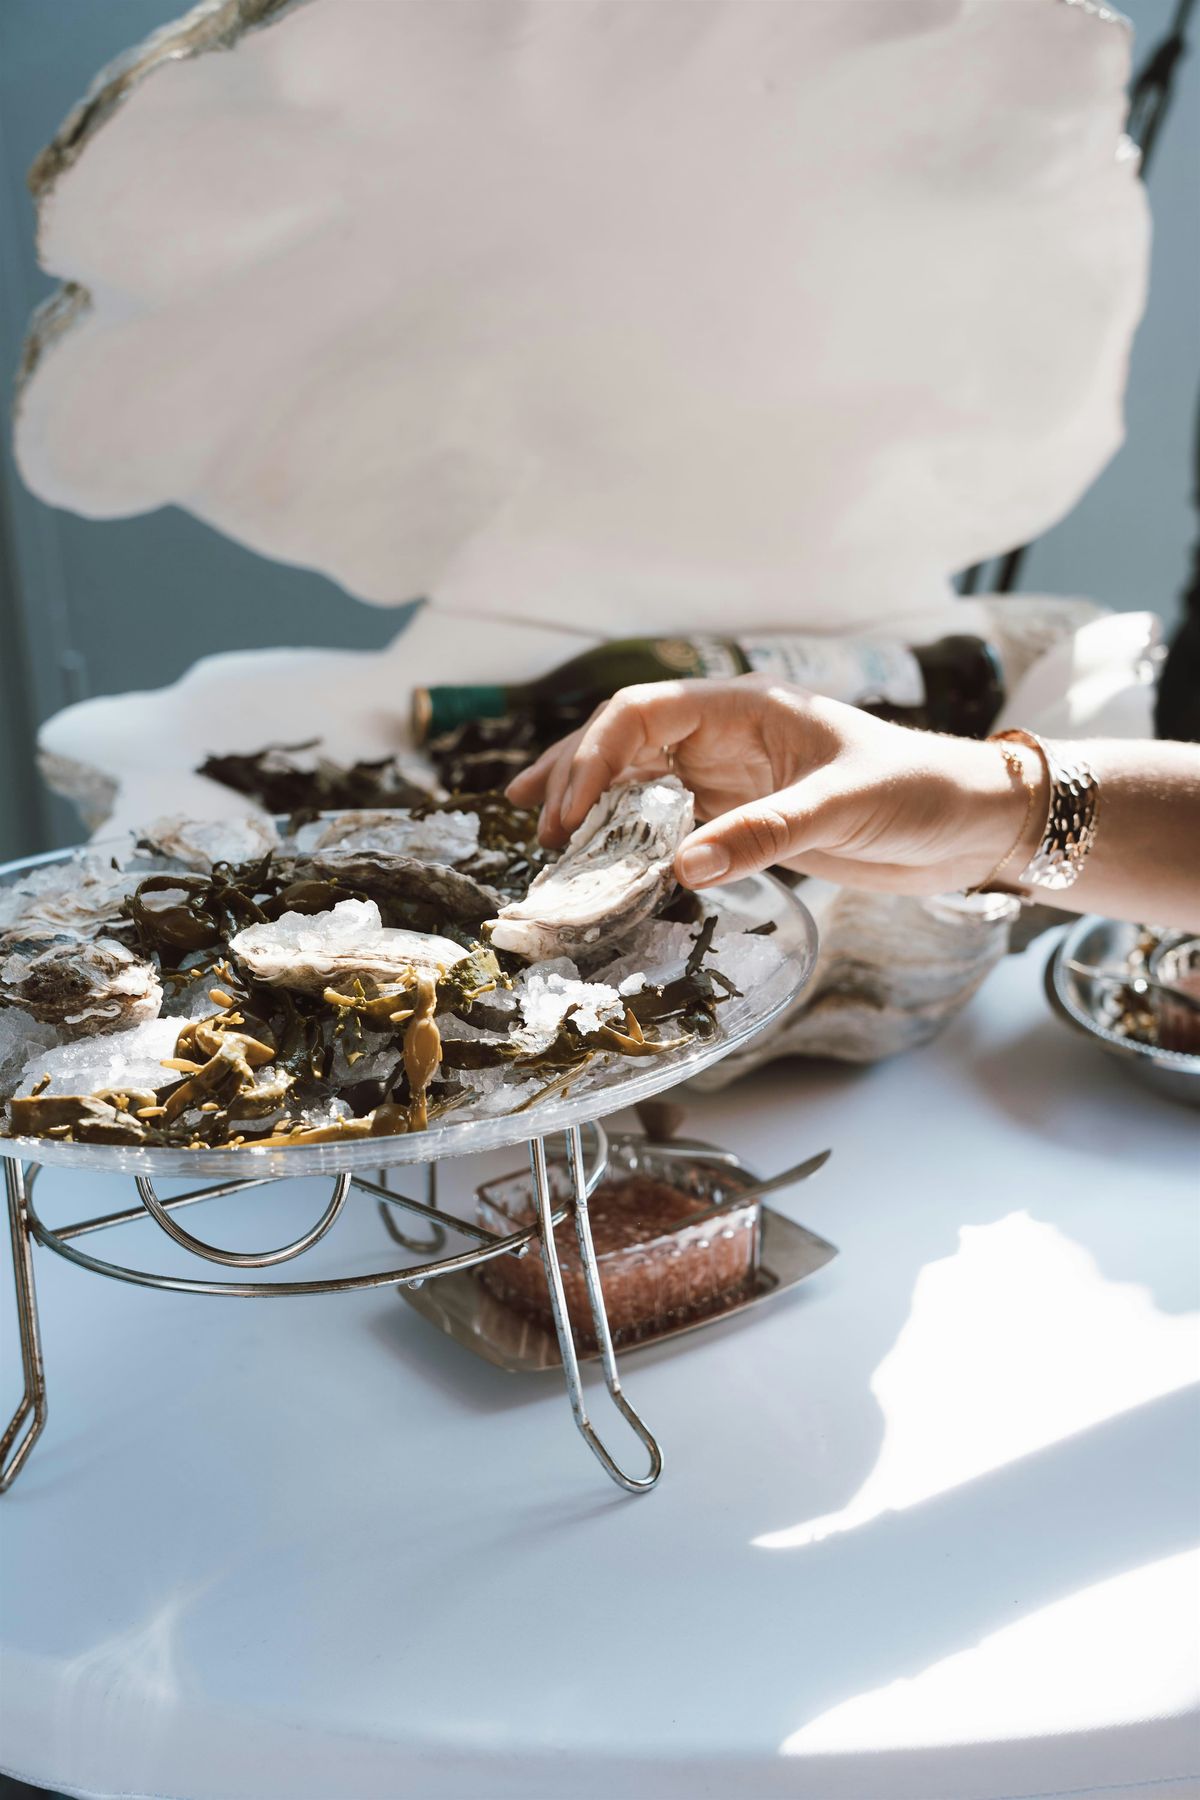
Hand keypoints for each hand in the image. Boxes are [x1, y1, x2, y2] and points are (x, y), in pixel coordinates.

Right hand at [506, 676, 1042, 894]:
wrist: (974, 825)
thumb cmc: (921, 792)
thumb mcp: (844, 808)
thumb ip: (764, 835)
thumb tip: (680, 868)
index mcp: (744, 708)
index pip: (642, 715)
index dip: (595, 757)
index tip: (570, 812)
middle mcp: (727, 738)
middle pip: (626, 744)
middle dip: (576, 778)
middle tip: (538, 831)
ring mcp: (732, 779)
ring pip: (640, 784)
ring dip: (592, 807)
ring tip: (542, 836)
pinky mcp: (745, 820)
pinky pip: (670, 825)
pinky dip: (631, 842)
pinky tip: (603, 864)